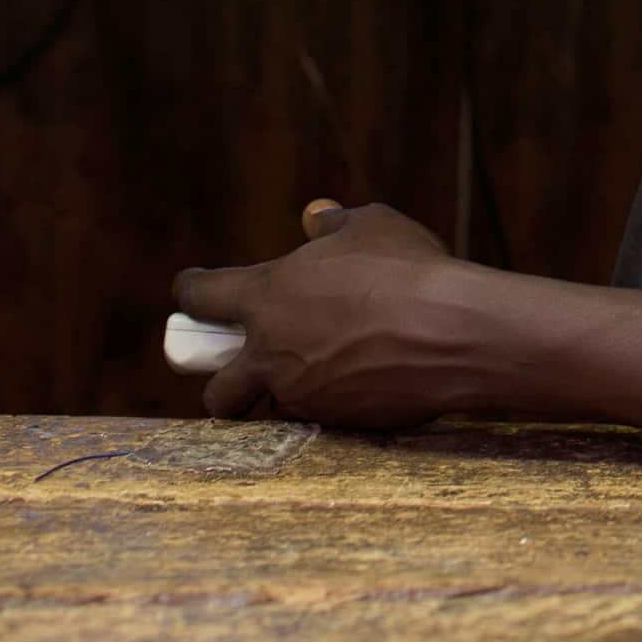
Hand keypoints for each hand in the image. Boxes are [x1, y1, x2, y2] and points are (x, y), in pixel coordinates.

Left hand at [174, 201, 477, 428]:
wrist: (451, 329)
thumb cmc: (409, 268)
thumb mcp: (372, 226)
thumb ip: (333, 225)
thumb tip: (314, 220)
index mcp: (267, 297)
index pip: (201, 296)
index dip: (191, 292)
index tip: (191, 292)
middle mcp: (271, 353)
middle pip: (216, 389)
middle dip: (223, 383)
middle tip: (247, 366)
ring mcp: (302, 394)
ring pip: (273, 406)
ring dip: (283, 393)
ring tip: (319, 372)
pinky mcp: (336, 422)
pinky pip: (320, 417)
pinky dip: (332, 401)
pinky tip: (364, 380)